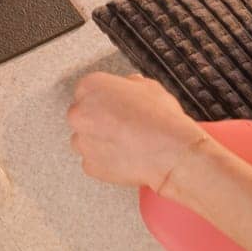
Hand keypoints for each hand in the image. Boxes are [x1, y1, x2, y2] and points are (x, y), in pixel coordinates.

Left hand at [68, 72, 210, 192]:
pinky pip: (93, 161)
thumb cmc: (161, 120)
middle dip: (98, 120)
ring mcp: (83, 142)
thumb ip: (131, 84)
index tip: (113, 105)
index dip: (104, 99)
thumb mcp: (150, 87)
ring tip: (124, 141)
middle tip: (120, 124)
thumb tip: (129, 85)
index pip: (87, 90)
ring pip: (85, 139)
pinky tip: (124, 155)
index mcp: (91, 87)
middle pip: (82, 115)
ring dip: (99, 140)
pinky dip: (105, 160)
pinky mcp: (89, 166)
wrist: (171, 153)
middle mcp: (80, 113)